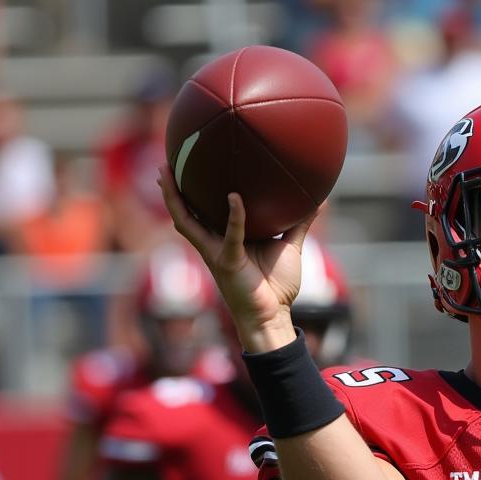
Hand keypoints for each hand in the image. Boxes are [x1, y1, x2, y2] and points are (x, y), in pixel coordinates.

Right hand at [157, 165, 313, 348]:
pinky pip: (231, 235)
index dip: (192, 191)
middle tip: (163, 164)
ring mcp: (217, 252)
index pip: (203, 210)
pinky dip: (235, 216)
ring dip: (175, 200)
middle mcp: (215, 242)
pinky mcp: (228, 262)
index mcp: (225, 238)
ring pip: (187, 221)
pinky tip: (235, 198)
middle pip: (184, 213)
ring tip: (169, 175)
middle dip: (170, 191)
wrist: (274, 315)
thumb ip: (299, 224)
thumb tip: (317, 202)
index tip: (188, 165)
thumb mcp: (290, 248)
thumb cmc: (278, 286)